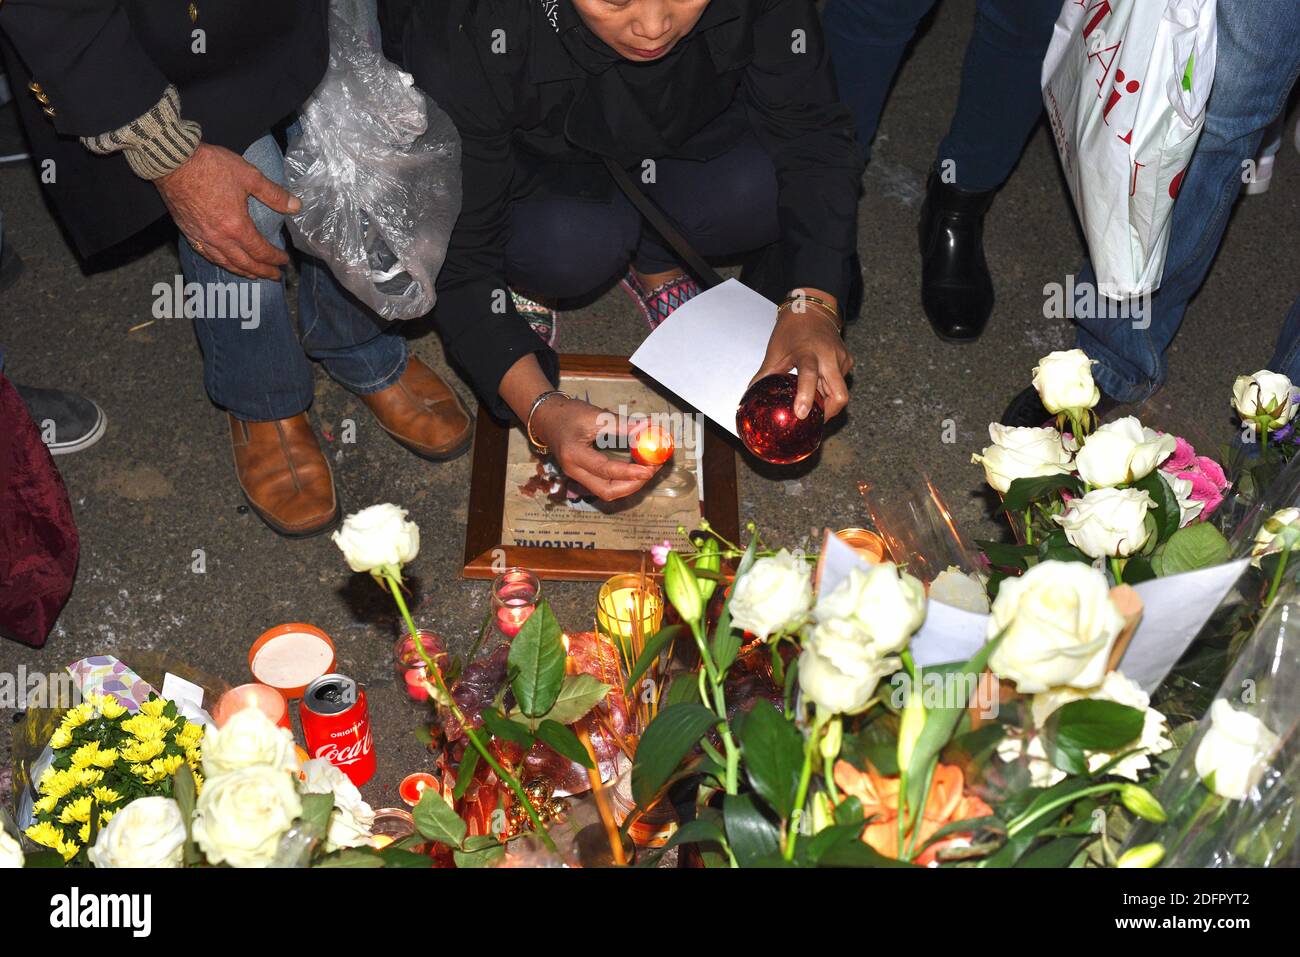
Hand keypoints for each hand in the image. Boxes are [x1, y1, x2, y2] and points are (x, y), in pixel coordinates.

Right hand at [155, 142, 300, 280]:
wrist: (172, 161)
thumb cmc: (210, 166)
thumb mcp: (249, 176)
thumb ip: (274, 194)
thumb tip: (296, 206)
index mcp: (236, 226)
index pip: (260, 251)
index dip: (274, 258)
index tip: (284, 261)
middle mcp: (219, 238)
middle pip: (244, 263)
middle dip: (262, 271)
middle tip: (274, 277)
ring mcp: (201, 237)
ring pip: (225, 262)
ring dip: (242, 271)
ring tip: (253, 275)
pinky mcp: (188, 231)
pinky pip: (206, 255)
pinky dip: (219, 262)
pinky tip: (224, 262)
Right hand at [532, 396, 660, 500]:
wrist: (547, 419)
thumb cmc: (568, 414)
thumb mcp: (595, 415)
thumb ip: (622, 424)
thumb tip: (648, 427)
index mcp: (574, 454)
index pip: (605, 469)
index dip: (629, 471)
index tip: (649, 468)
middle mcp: (574, 470)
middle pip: (606, 490)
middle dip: (632, 484)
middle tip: (651, 470)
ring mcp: (578, 475)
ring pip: (607, 491)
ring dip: (629, 485)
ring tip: (647, 470)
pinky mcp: (583, 475)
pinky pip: (605, 484)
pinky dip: (623, 481)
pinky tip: (636, 470)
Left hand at [750, 306, 853, 419]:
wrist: (811, 310)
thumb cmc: (791, 330)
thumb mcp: (775, 352)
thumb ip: (765, 375)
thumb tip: (751, 395)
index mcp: (808, 352)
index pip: (809, 376)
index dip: (806, 396)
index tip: (801, 414)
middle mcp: (829, 356)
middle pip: (840, 394)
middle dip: (828, 413)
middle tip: (813, 421)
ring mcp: (842, 359)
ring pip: (840, 392)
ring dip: (827, 402)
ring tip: (812, 402)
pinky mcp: (848, 360)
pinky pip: (840, 383)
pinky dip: (829, 391)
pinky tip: (818, 387)